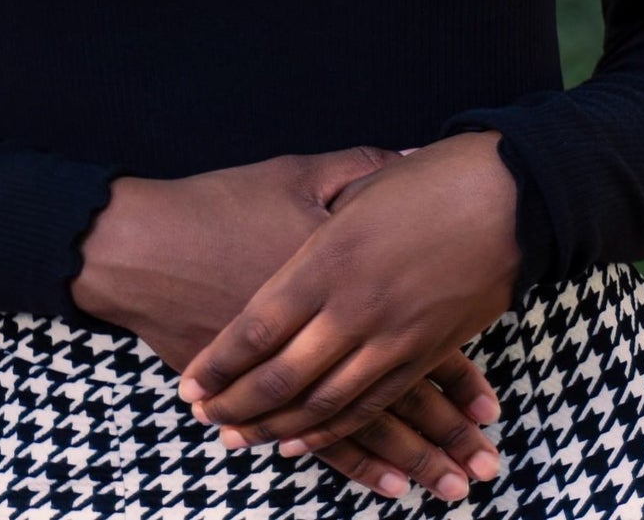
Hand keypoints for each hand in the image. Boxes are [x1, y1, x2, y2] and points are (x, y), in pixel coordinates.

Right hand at [72, 145, 505, 500]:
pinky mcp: (272, 395)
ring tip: (451, 490)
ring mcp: (299, 367)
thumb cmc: (225, 202)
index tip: (493, 410)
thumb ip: (363, 173)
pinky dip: (357, 462)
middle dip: (446, 435)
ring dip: (413, 460)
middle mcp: (332, 328)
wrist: (151, 243)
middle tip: (486, 469)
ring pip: (369, 425)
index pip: (416, 335)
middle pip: (402, 392)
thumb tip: (414, 157)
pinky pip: (322, 435)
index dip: (459, 378)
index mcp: (348, 277)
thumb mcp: (301, 174)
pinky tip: (388, 485)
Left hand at [175, 131, 521, 461]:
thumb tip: (285, 236)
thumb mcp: (357, 182)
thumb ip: (318, 212)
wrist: (510, 197)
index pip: (257, 326)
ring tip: (240, 438)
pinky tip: (304, 441)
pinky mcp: (423, 354)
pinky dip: (334, 431)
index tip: (192, 382)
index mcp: (328, 257)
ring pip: (324, 402)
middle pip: (283, 375)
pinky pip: (370, 405)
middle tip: (205, 419)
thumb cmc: (429, 178)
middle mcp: (354, 307)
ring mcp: (391, 337)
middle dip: (238, 404)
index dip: (221, 362)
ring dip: (277, 427)